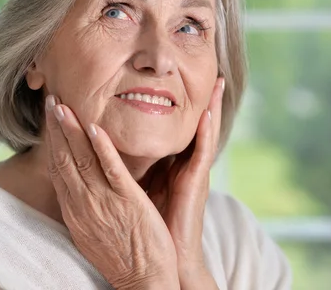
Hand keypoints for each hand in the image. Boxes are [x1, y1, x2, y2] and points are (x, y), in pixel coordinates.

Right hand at [44, 95, 179, 289]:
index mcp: (75, 211)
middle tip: (51, 100)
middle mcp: (83, 205)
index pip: (58, 169)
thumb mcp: (91, 231)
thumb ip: (83, 206)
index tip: (49, 119)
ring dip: (70, 130)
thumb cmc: (120, 256)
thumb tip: (75, 187)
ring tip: (63, 105)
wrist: (143, 281)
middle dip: (55, 128)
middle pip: (63, 160)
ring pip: (81, 160)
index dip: (52, 142)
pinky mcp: (127, 202)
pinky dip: (101, 148)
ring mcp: (104, 202)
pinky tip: (94, 127)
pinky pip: (111, 170)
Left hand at [144, 77, 224, 288]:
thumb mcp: (139, 188)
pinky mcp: (196, 183)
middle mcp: (185, 165)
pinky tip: (206, 114)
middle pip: (196, 125)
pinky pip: (202, 154)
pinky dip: (206, 133)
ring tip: (218, 82)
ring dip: (212, 107)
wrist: (162, 259)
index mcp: (172, 165)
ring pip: (206, 133)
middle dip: (204, 98)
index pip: (177, 127)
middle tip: (211, 70)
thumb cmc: (149, 225)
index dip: (181, 104)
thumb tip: (112, 146)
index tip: (183, 80)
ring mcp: (193, 173)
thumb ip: (133, 167)